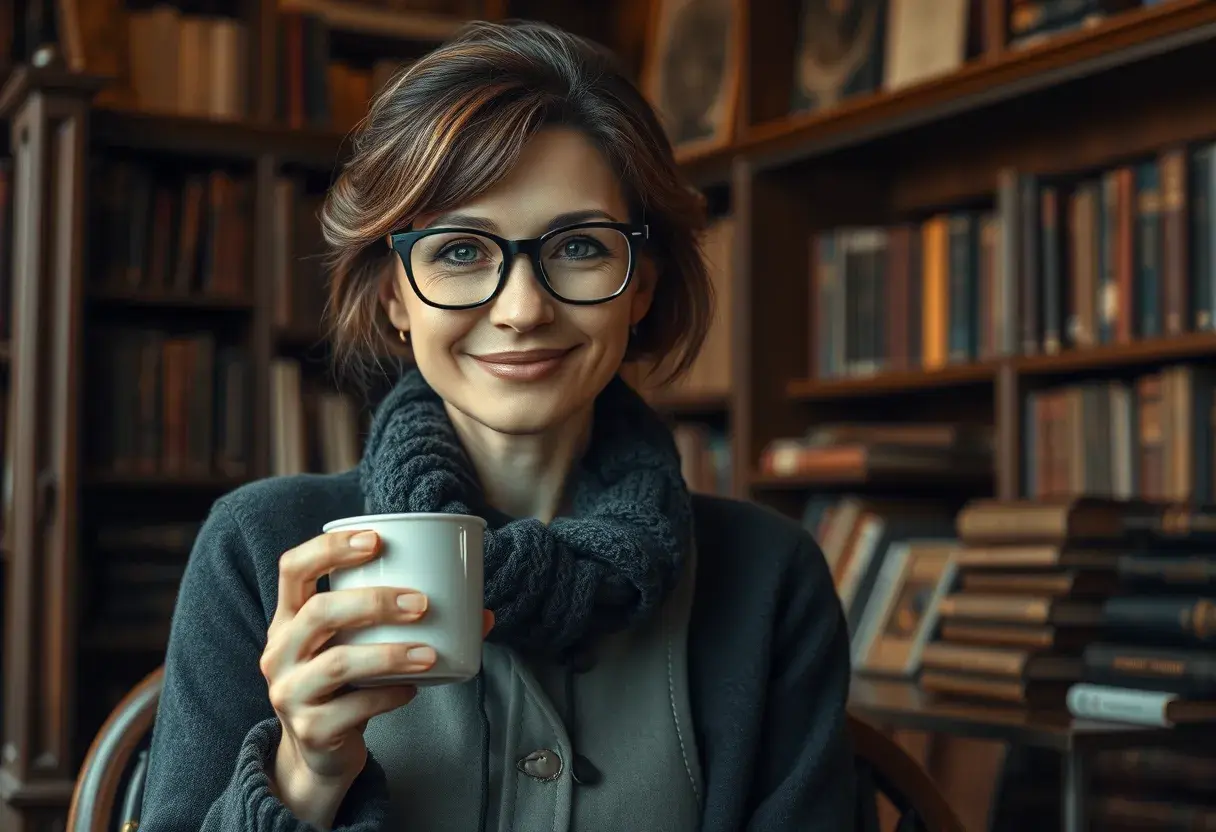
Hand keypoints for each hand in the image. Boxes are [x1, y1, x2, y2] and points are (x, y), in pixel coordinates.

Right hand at [259, 529, 493, 825]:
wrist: (319, 751)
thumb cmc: (346, 682)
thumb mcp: (357, 644)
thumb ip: (400, 622)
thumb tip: (483, 613)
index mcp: (289, 619)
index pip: (293, 568)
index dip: (330, 548)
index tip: (377, 540)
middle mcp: (280, 652)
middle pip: (319, 613)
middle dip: (374, 601)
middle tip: (422, 603)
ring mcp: (290, 693)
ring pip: (338, 663)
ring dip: (391, 654)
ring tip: (430, 653)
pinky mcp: (311, 730)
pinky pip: (353, 708)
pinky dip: (389, 695)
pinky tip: (412, 690)